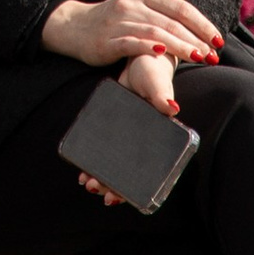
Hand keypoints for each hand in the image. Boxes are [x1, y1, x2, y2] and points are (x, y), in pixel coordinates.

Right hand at [41, 0, 222, 71]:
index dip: (201, 22)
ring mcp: (118, 22)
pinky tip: (162, 53)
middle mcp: (131, 3)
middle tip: (214, 53)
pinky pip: (131, 43)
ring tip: (199, 57)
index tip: (218, 39)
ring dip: (180, 46)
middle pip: (171, 21)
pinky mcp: (107, 41)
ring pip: (155, 32)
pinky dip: (147, 47)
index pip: (179, 7)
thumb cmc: (112, 13)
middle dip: (196, 38)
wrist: (75, 27)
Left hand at [75, 46, 186, 195]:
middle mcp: (142, 141)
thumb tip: (171, 108)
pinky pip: (105, 146)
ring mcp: (127, 134)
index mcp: (156, 138)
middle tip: (94, 188)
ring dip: (102, 175)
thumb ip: (162, 96)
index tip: (114, 197)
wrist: (141, 57)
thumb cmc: (155, 72)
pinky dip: (95, 156)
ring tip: (86, 182)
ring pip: (115, 162)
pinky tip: (82, 165)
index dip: (131, 188)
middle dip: (111, 185)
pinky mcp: (114, 124)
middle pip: (127, 171)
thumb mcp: (158, 85)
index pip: (145, 172)